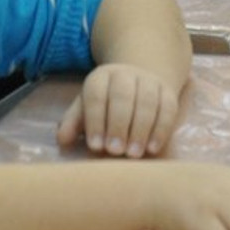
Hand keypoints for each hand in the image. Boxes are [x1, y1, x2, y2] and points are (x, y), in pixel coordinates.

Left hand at [57, 62, 181, 157]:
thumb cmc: (106, 104)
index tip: (96, 146)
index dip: (95, 120)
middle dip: (118, 125)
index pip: (96, 95)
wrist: (137, 82)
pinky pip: (168, 108)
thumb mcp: (86, 109)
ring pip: (147, 101)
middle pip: (123, 96)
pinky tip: (153, 149)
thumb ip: (74, 123)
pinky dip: (161, 129)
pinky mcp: (168, 91)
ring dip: (141, 129)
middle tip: (115, 151)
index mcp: (101, 77)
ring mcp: (149, 81)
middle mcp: (125, 74)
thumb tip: (62, 139)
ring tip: (134, 154)